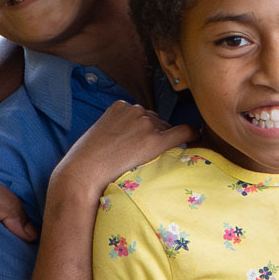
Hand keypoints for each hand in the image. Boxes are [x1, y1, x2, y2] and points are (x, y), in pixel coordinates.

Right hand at [51, 102, 194, 201]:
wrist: (82, 173)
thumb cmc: (85, 160)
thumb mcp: (100, 134)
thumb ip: (118, 129)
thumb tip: (133, 139)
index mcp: (119, 106)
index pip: (142, 115)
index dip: (145, 130)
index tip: (142, 142)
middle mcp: (135, 110)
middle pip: (156, 121)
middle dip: (155, 136)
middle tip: (143, 156)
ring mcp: (146, 124)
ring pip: (166, 130)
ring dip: (164, 142)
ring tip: (150, 160)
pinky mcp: (154, 140)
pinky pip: (181, 133)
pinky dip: (191, 134)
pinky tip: (196, 138)